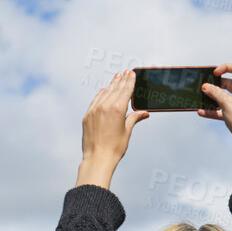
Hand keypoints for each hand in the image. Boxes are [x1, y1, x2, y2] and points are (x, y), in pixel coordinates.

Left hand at [76, 71, 147, 188]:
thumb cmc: (115, 148)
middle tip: (125, 72)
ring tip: (116, 77)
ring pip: (105, 93)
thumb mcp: (127, 131)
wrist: (97, 158)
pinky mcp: (87, 116)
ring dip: (111, 85)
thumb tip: (144, 113)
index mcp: (117, 109)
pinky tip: (104, 90)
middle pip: (115, 89)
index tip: (131, 73)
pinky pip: (95, 100)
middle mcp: (105, 106)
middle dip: (121, 80)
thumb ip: (134, 118)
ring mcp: (94, 110)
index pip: (125, 91)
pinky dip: (101, 94)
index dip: (129, 81)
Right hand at [200, 63, 231, 179]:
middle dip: (216, 85)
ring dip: (213, 98)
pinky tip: (202, 112)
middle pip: (229, 83)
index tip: (214, 73)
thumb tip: (206, 86)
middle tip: (205, 87)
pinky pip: (223, 109)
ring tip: (202, 98)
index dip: (225, 67)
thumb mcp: (226, 103)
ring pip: (225, 97)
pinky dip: (213, 110)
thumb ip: (215, 93)